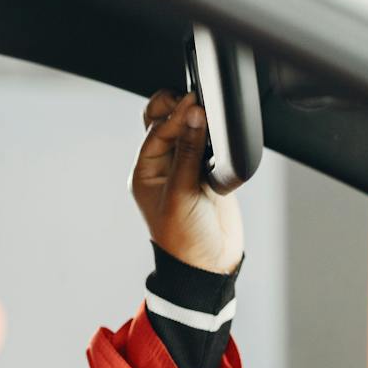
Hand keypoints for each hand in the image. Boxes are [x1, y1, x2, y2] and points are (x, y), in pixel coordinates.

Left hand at [131, 90, 244, 273]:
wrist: (209, 264)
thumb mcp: (182, 193)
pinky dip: (216, 134)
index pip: (156, 131)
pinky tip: (221, 132)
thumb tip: (194, 114)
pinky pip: (211, 143)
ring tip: (211, 116)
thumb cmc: (184, 240)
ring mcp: (187, 167)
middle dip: (178, 108)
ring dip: (198, 120)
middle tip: (197, 103)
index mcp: (146, 171)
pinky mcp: (209, 172)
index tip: (193, 104)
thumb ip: (189, 153)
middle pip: (165, 122)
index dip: (174, 116)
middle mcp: (164, 166)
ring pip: (189, 129)